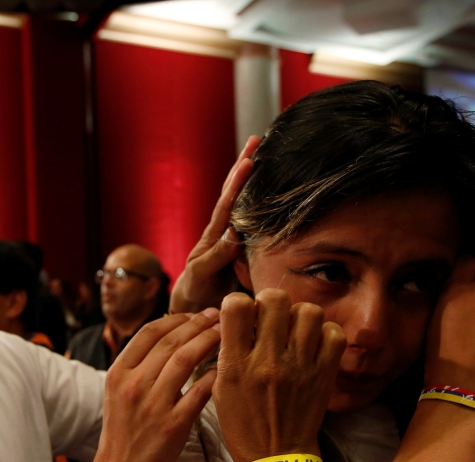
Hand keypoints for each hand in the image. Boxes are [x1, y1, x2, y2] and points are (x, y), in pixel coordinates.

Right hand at [83, 310, 222, 461]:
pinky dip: (214, 374)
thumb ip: (138, 365)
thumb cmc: (123, 432)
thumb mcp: (118, 392)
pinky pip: (199, 391)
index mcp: (118, 372)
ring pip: (185, 359)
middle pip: (170, 340)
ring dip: (207, 340)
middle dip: (197, 323)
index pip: (149, 332)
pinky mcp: (172, 425)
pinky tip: (226, 366)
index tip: (195, 314)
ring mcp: (153, 404)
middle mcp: (133, 384)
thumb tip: (167, 334)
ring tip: (223, 333)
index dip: (176, 318)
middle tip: (217, 316)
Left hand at [170, 136, 259, 313]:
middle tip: (257, 139)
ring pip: (246, 203)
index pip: (227, 202)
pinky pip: (259, 224)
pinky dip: (266, 204)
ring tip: (265, 152)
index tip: (249, 160)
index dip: (238, 182)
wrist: (196, 309)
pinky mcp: (248, 251)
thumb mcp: (200, 275)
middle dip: (244, 165)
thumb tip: (234, 233)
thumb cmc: (196, 292)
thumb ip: (214, 257)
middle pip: (235, 192)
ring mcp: (236, 239)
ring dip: (255, 179)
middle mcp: (226, 231)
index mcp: (214, 235)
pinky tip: (279, 191)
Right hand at [215, 289, 345, 461]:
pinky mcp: (324, 374)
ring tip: (294, 330)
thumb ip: (227, 351)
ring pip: (308, 311)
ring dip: (299, 316)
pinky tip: (313, 344)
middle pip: (275, 299)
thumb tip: (238, 317)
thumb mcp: (221, 388)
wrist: (277, 458)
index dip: (238, 302)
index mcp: (237, 364)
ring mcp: (300, 366)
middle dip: (270, 301)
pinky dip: (324, 333)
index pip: (237, 305)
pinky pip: (333, 333)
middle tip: (271, 318)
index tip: (242, 314)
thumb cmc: (243, 423)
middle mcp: (269, 361)